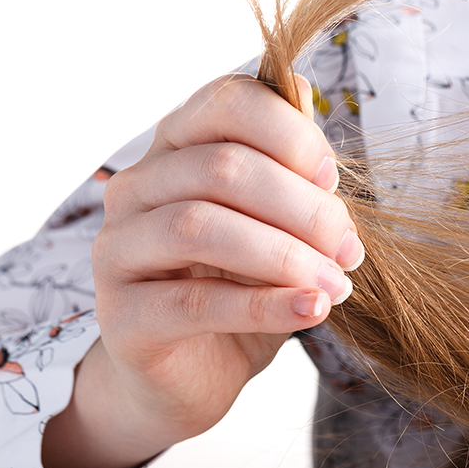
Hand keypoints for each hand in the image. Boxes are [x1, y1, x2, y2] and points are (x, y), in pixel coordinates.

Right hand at [41, 73, 362, 467]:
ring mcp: (119, 250)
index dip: (287, 131)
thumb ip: (288, 167)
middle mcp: (136, 188)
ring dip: (284, 255)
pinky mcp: (122, 315)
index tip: (332, 177)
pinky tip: (310, 309)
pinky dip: (264, 305)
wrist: (193, 375)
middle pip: (221, 168)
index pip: (224, 102)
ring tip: (334, 284)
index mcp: (176, 148)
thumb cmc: (239, 287)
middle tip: (349, 249)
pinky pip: (195, 302)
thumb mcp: (277, 224)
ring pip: (200, 227)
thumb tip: (304, 92)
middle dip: (301, 207)